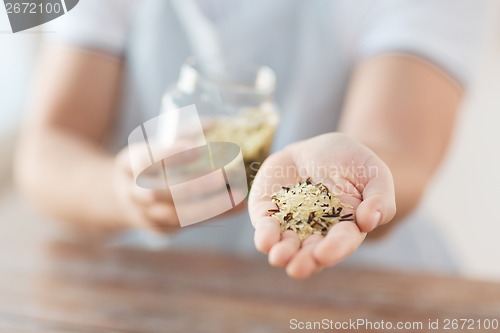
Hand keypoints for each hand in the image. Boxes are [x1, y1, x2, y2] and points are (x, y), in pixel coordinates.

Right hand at [113, 142, 245, 232]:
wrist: (127, 196)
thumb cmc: (152, 162)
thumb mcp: (158, 143)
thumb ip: (184, 133)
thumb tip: (219, 124)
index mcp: (128, 164)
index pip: (144, 160)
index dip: (169, 155)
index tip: (197, 148)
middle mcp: (132, 192)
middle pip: (157, 193)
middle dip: (192, 185)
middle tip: (221, 175)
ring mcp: (146, 214)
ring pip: (174, 216)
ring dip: (208, 206)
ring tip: (236, 195)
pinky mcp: (162, 230)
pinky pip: (189, 225)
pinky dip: (215, 215)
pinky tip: (237, 205)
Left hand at [248, 133, 395, 278]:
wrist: (317, 148)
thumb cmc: (351, 163)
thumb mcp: (374, 174)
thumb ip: (380, 198)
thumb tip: (369, 222)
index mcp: (345, 229)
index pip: (341, 242)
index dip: (334, 249)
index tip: (324, 254)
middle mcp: (317, 232)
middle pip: (310, 251)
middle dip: (304, 261)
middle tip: (297, 268)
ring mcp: (291, 224)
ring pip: (286, 244)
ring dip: (282, 252)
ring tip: (278, 257)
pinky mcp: (269, 212)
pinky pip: (266, 226)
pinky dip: (265, 234)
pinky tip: (265, 241)